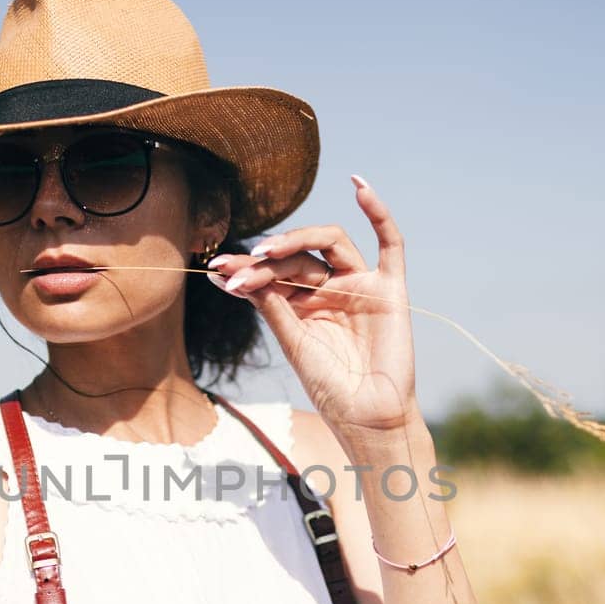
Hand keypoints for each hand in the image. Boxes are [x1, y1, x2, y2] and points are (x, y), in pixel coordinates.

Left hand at [206, 174, 417, 438]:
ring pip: (330, 242)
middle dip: (264, 261)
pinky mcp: (390, 289)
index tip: (214, 270)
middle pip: (297, 257)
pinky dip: (378, 212)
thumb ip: (272, 305)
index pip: (273, 273)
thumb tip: (231, 275)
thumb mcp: (293, 343)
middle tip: (235, 267)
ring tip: (267, 252)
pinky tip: (360, 186)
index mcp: (304, 305)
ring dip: (299, 239)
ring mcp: (360, 286)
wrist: (367, 417)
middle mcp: (331, 289)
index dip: (245, 269)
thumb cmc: (330, 388)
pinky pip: (390, 243)